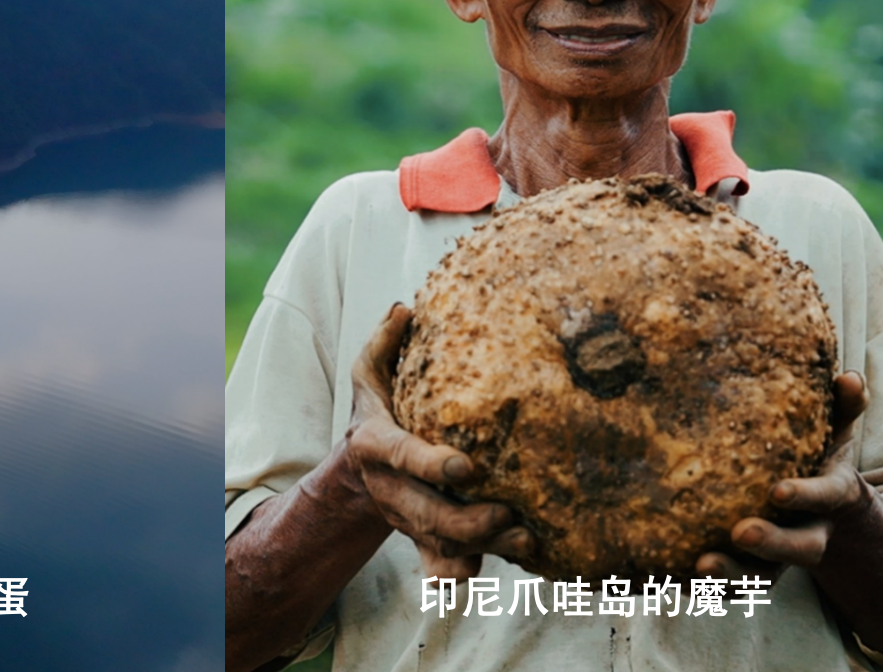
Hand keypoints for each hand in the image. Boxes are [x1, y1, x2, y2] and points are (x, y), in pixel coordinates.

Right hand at [340, 303, 534, 579]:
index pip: (402, 456)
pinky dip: (458, 573)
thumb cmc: (380, 408)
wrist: (360, 467)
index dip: (430, 464)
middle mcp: (390, 487)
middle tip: (506, 514)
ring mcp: (406, 517)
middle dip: (466, 520)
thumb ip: (383, 344)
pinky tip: (492, 573)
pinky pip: (438, 562)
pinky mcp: (421, 537)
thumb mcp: (370, 374)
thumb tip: (404, 309)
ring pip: (440, 542)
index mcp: (375, 443)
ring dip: (481, 548)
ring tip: (523, 540)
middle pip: (425, 512)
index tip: (466, 467)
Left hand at [696, 371, 870, 581]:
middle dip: (771, 544)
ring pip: (762, 577)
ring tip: (702, 566)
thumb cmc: (821, 458)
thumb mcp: (837, 431)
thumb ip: (846, 405)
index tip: (777, 491)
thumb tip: (850, 377)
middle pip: (798, 549)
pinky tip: (674, 577)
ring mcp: (782, 559)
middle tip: (740, 533)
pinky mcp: (755, 571)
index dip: (805, 495)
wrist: (828, 516)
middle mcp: (811, 532)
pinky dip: (709, 586)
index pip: (824, 498)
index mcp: (832, 497)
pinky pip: (733, 586)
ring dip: (733, 575)